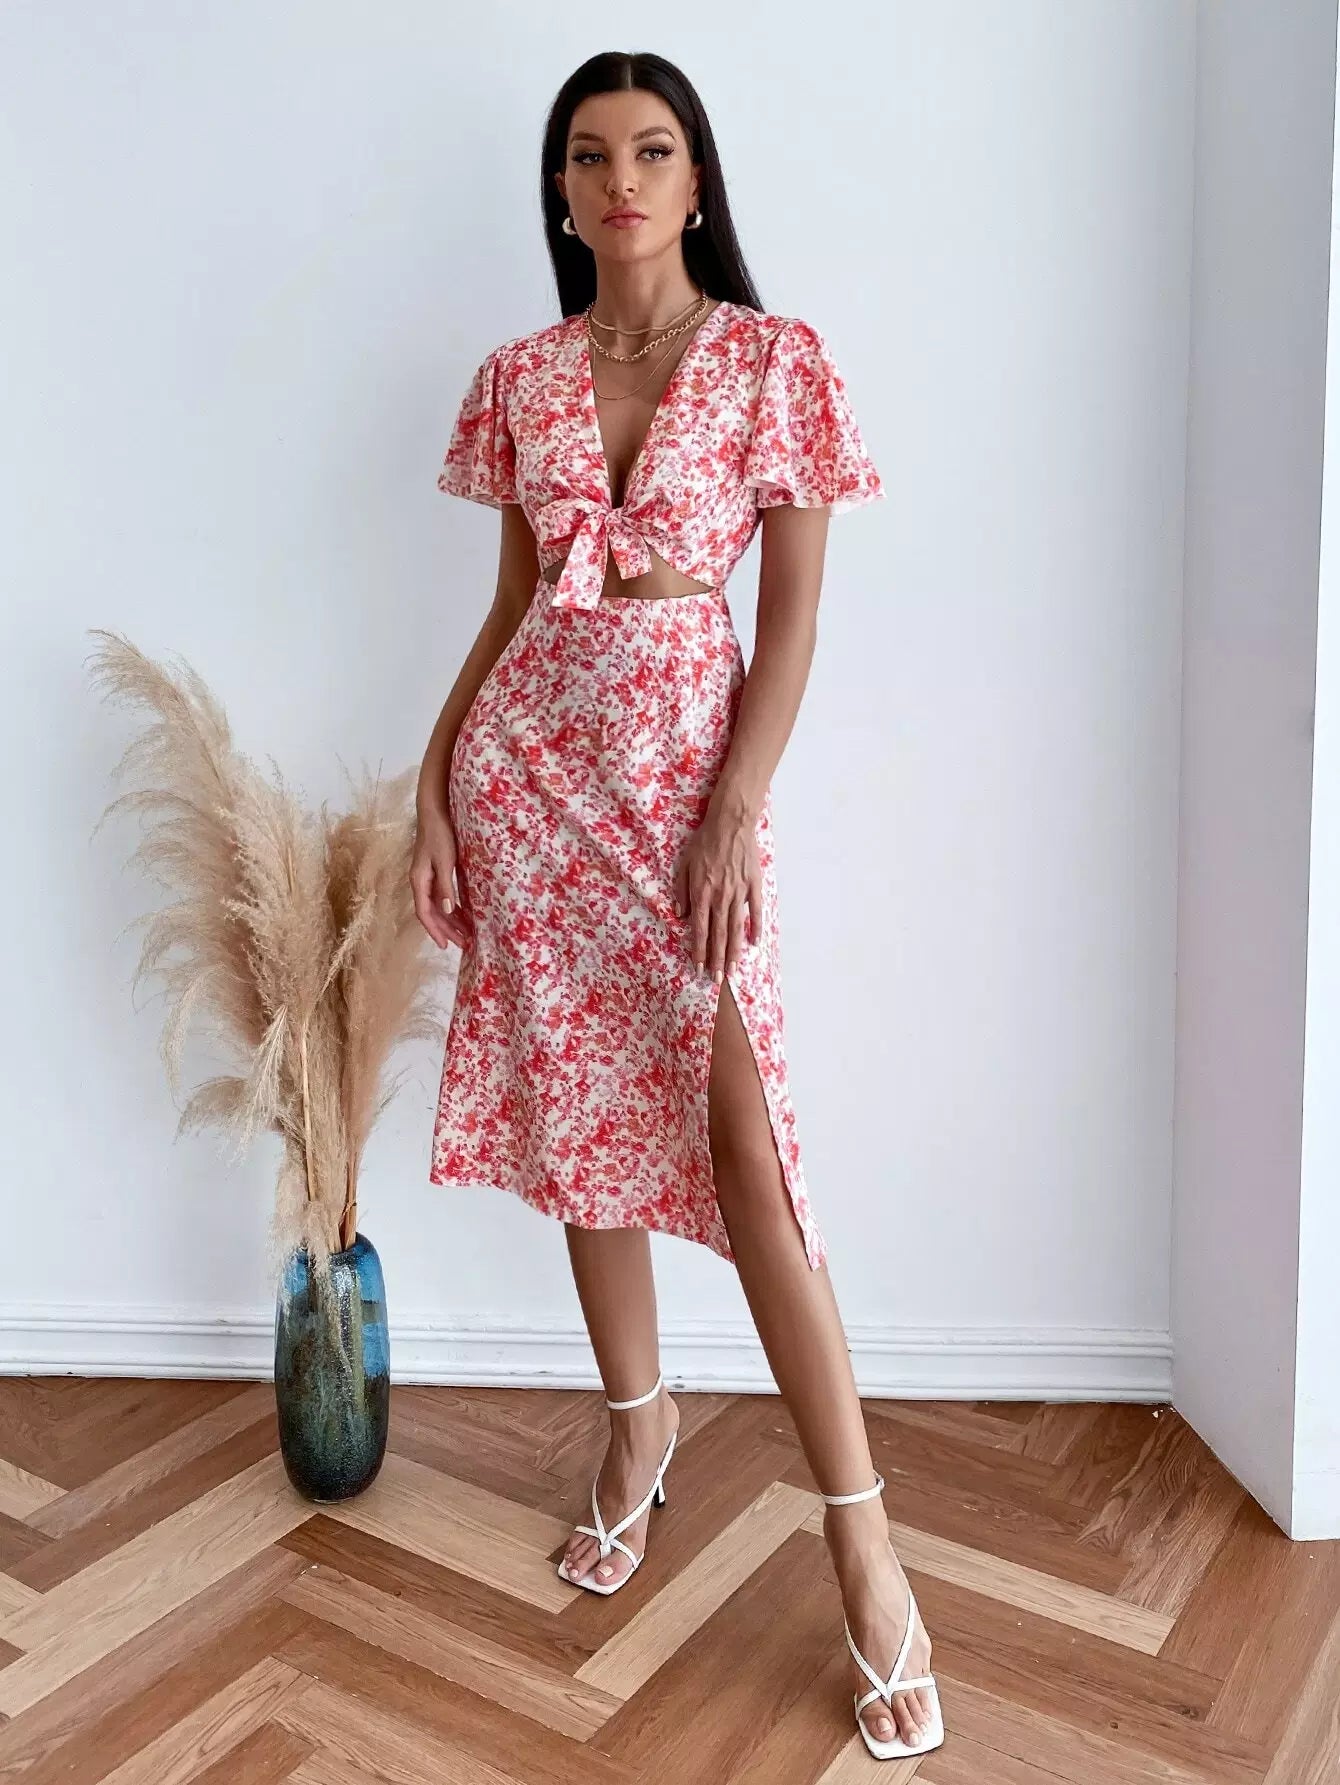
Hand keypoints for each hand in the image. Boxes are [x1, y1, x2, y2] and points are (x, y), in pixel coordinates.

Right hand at [410, 806, 472, 949]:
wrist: (434, 812)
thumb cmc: (439, 833)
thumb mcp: (444, 860)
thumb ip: (445, 886)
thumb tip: (448, 911)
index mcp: (419, 881)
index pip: (424, 913)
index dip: (435, 930)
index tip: (446, 945)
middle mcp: (420, 882)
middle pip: (432, 913)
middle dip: (446, 930)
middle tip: (464, 944)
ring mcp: (427, 878)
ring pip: (437, 906)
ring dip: (450, 921)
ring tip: (466, 934)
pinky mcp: (435, 872)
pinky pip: (442, 896)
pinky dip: (452, 908)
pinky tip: (463, 914)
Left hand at [672, 805, 761, 981]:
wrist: (730, 823)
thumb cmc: (704, 842)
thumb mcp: (684, 864)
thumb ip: (682, 891)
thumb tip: (682, 916)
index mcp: (702, 893)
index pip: (700, 929)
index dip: (699, 951)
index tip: (699, 968)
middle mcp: (721, 897)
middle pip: (719, 935)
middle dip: (717, 960)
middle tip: (718, 979)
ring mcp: (739, 892)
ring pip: (737, 928)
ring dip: (735, 951)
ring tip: (734, 970)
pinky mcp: (754, 885)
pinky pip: (755, 911)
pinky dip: (756, 928)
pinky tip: (755, 944)